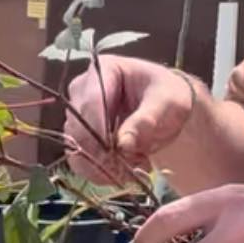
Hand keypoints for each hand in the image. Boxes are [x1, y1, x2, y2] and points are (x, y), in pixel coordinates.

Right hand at [65, 57, 199, 182]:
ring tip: (135, 166)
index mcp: (103, 69)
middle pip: (78, 127)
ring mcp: (78, 116)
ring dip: (103, 165)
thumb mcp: (167, 103)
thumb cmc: (167, 97)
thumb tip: (124, 143)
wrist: (166, 110)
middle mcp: (82, 90)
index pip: (91, 101)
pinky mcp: (80, 138)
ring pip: (76, 148)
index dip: (99, 129)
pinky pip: (80, 162)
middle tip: (131, 165)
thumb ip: (146, 120)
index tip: (115, 152)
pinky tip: (123, 172)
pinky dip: (100, 173)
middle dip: (102, 152)